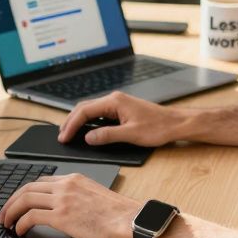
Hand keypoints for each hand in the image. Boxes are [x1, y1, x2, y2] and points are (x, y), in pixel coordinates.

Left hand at [0, 173, 141, 237]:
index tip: (18, 204)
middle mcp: (66, 185)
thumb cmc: (119, 214)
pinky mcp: (62, 216)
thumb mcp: (95, 196)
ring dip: (11, 212)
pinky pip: (32, 216)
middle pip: (28, 188)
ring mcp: (63, 199)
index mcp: (74, 178)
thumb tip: (65, 211)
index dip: (25, 193)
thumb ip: (77, 197)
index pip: (41, 181)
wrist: (131, 220)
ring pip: (25, 200)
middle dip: (11, 202)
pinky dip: (22, 223)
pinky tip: (21, 231)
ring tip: (7, 224)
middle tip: (4, 214)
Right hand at [57, 91, 186, 146]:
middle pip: (84, 108)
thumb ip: (107, 136)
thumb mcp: (130, 135)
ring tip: (69, 134)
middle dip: (71, 122)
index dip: (72, 125)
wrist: (175, 123)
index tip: (64, 137)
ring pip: (91, 110)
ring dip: (79, 121)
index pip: (85, 111)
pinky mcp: (121, 110)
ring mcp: (118, 104)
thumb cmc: (158, 127)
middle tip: (62, 136)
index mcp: (114, 102)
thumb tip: (88, 138)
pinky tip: (86, 130)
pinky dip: (89, 121)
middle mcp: (114, 99)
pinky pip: (99, 113)